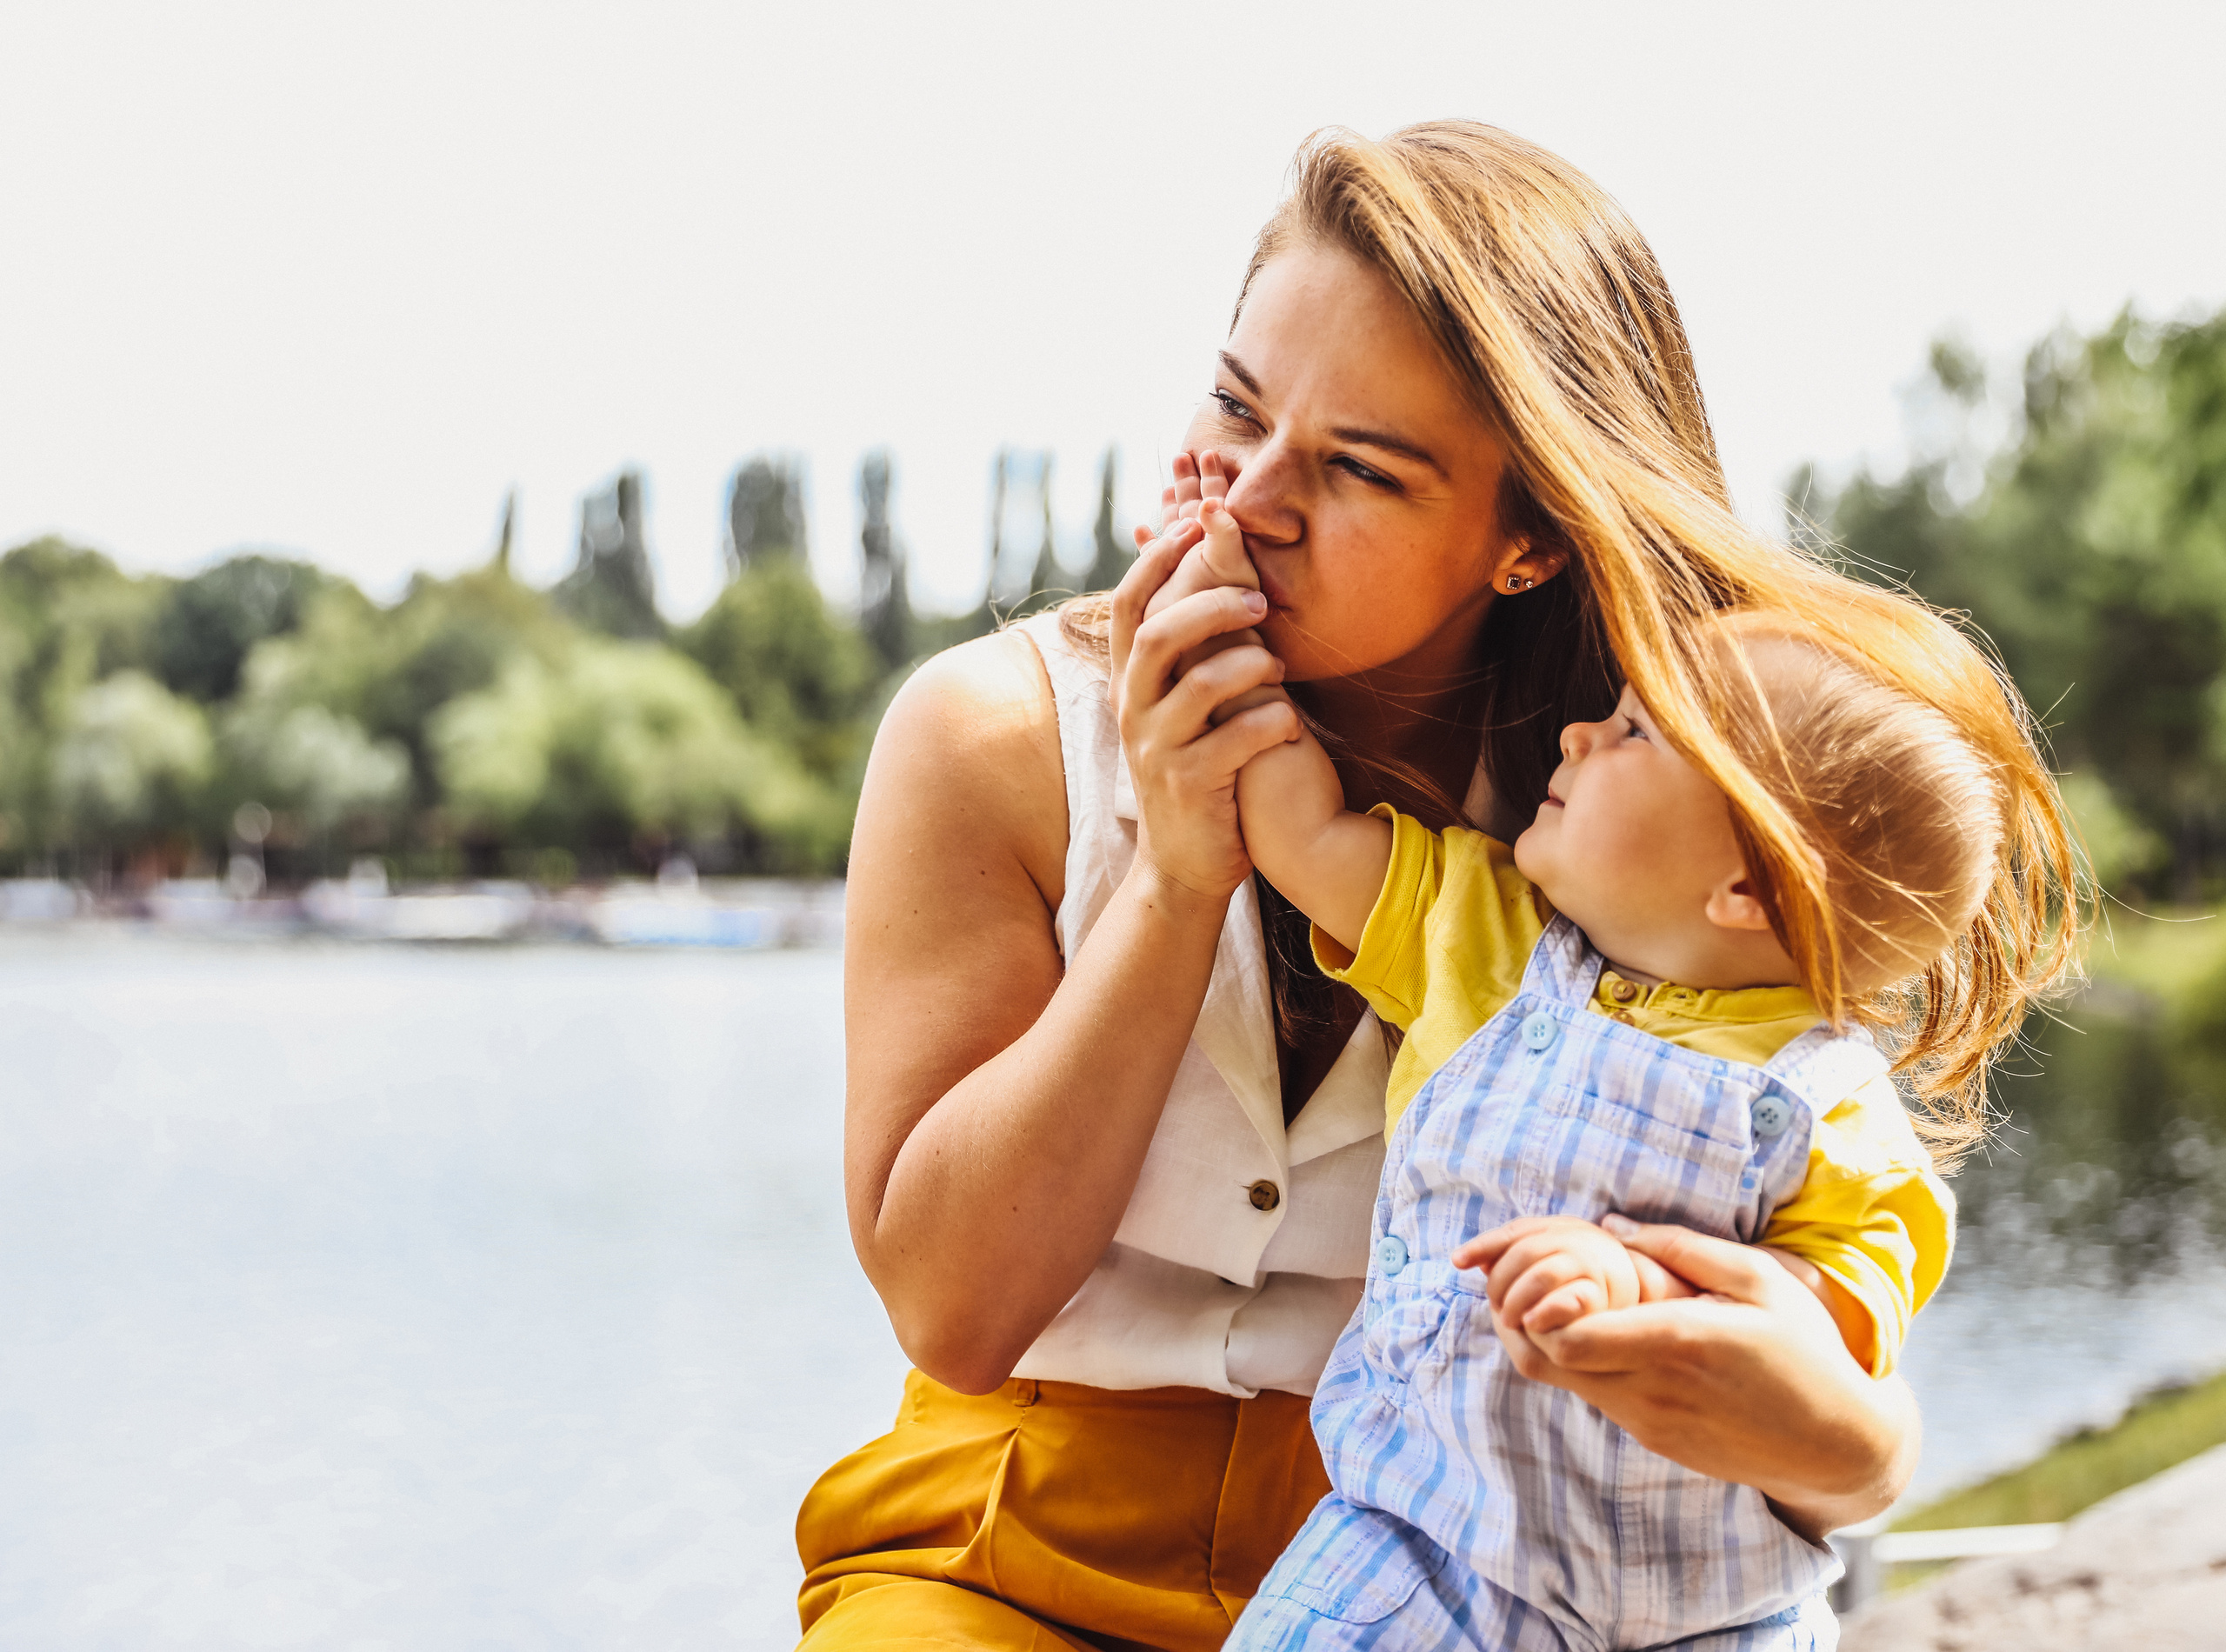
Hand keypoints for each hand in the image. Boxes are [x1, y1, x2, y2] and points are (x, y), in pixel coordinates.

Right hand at [1109, 472, 1298, 904]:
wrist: (1184, 863)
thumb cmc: (1199, 765)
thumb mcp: (1182, 703)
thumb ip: (1190, 649)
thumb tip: (1210, 571)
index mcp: (1130, 679)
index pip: (1129, 605)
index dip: (1158, 561)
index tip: (1196, 525)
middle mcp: (1132, 709)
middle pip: (1159, 636)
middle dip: (1212, 607)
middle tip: (1260, 602)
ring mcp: (1156, 749)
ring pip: (1198, 686)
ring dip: (1251, 666)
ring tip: (1281, 670)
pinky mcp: (1188, 786)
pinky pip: (1233, 741)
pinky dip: (1271, 724)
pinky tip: (1290, 726)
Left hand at [1475, 1213, 1917, 1537]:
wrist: (1839, 1445)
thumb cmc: (1807, 1351)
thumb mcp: (1759, 1280)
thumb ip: (1682, 1248)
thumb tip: (1612, 1225)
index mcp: (1675, 1343)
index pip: (1566, 1336)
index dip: (1539, 1302)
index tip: (1550, 1267)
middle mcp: (1652, 1391)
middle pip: (1547, 1360)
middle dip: (1528, 1316)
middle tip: (1541, 1277)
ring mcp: (1650, 1424)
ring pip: (1567, 1382)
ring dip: (1558, 1339)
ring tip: (1578, 1298)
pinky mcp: (1655, 1442)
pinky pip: (1600, 1399)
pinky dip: (1588, 1365)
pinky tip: (1613, 1335)